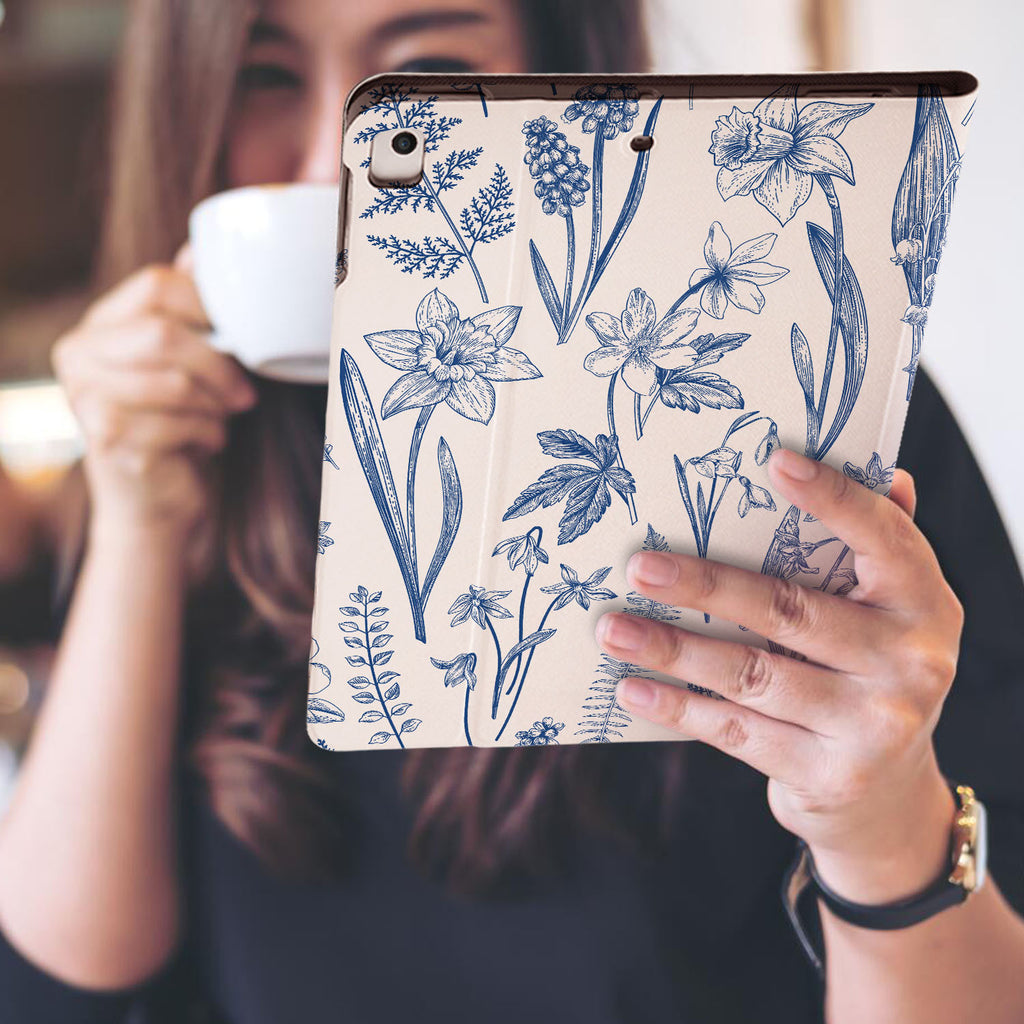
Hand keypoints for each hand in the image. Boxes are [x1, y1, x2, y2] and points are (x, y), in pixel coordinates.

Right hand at [52, 247, 257, 566]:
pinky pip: (175, 424)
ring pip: (172, 382)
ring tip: (220, 419)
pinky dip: (207, 435)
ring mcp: (84, 397)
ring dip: (214, 406)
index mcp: (100, 324)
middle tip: (244, 393)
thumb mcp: (191, 364)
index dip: (210, 306)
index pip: (156, 284)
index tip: (241, 336)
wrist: (159, 502)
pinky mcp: (103, 439)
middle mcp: (78, 354)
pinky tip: (206, 443)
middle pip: (163, 333)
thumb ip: (189, 310)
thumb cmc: (182, 425)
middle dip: (218, 365)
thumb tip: (204, 249)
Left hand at [595, 446, 963, 898]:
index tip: (775, 461)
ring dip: (672, 650)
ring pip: (751, 674)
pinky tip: (633, 688)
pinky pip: (738, 732)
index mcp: (925, 603)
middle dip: (704, 585)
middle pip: (789, 610)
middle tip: (639, 567)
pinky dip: (679, 708)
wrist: (892, 794)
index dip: (833, 498)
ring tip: (613, 630)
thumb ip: (882, 544)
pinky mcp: (831, 775)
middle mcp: (911, 662)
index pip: (883, 537)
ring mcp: (874, 724)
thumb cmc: (870, 674)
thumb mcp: (889, 612)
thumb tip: (883, 471)